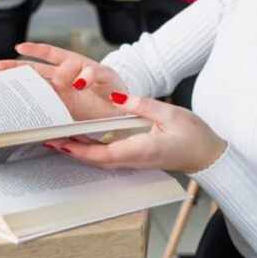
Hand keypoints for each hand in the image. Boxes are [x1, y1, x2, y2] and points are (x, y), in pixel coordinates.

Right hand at [0, 42, 124, 120]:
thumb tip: (78, 80)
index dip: (35, 50)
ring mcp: (61, 94)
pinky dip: (33, 108)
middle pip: (36, 70)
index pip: (50, 54)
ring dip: (20, 87)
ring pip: (36, 88)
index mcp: (72, 64)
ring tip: (2, 86)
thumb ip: (93, 74)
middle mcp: (63, 78)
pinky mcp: (62, 110)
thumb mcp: (107, 76)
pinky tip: (21, 110)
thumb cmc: (114, 87)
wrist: (121, 108)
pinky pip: (44, 107)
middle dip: (17, 68)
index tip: (20, 47)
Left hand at [51, 92, 226, 173]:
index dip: (78, 149)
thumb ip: (142, 105)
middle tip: (48, 139)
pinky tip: (84, 139)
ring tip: (59, 138)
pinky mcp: (137, 158)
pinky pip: (109, 156)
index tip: (59, 142)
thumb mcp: (169, 114)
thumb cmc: (193, 135)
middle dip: (71, 150)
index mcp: (140, 149)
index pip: (102, 153)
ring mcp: (135, 161)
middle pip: (95, 159)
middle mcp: (134, 159)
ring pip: (100, 159)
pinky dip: (92, 149)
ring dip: (79, 150)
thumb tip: (118, 97)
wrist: (208, 154)